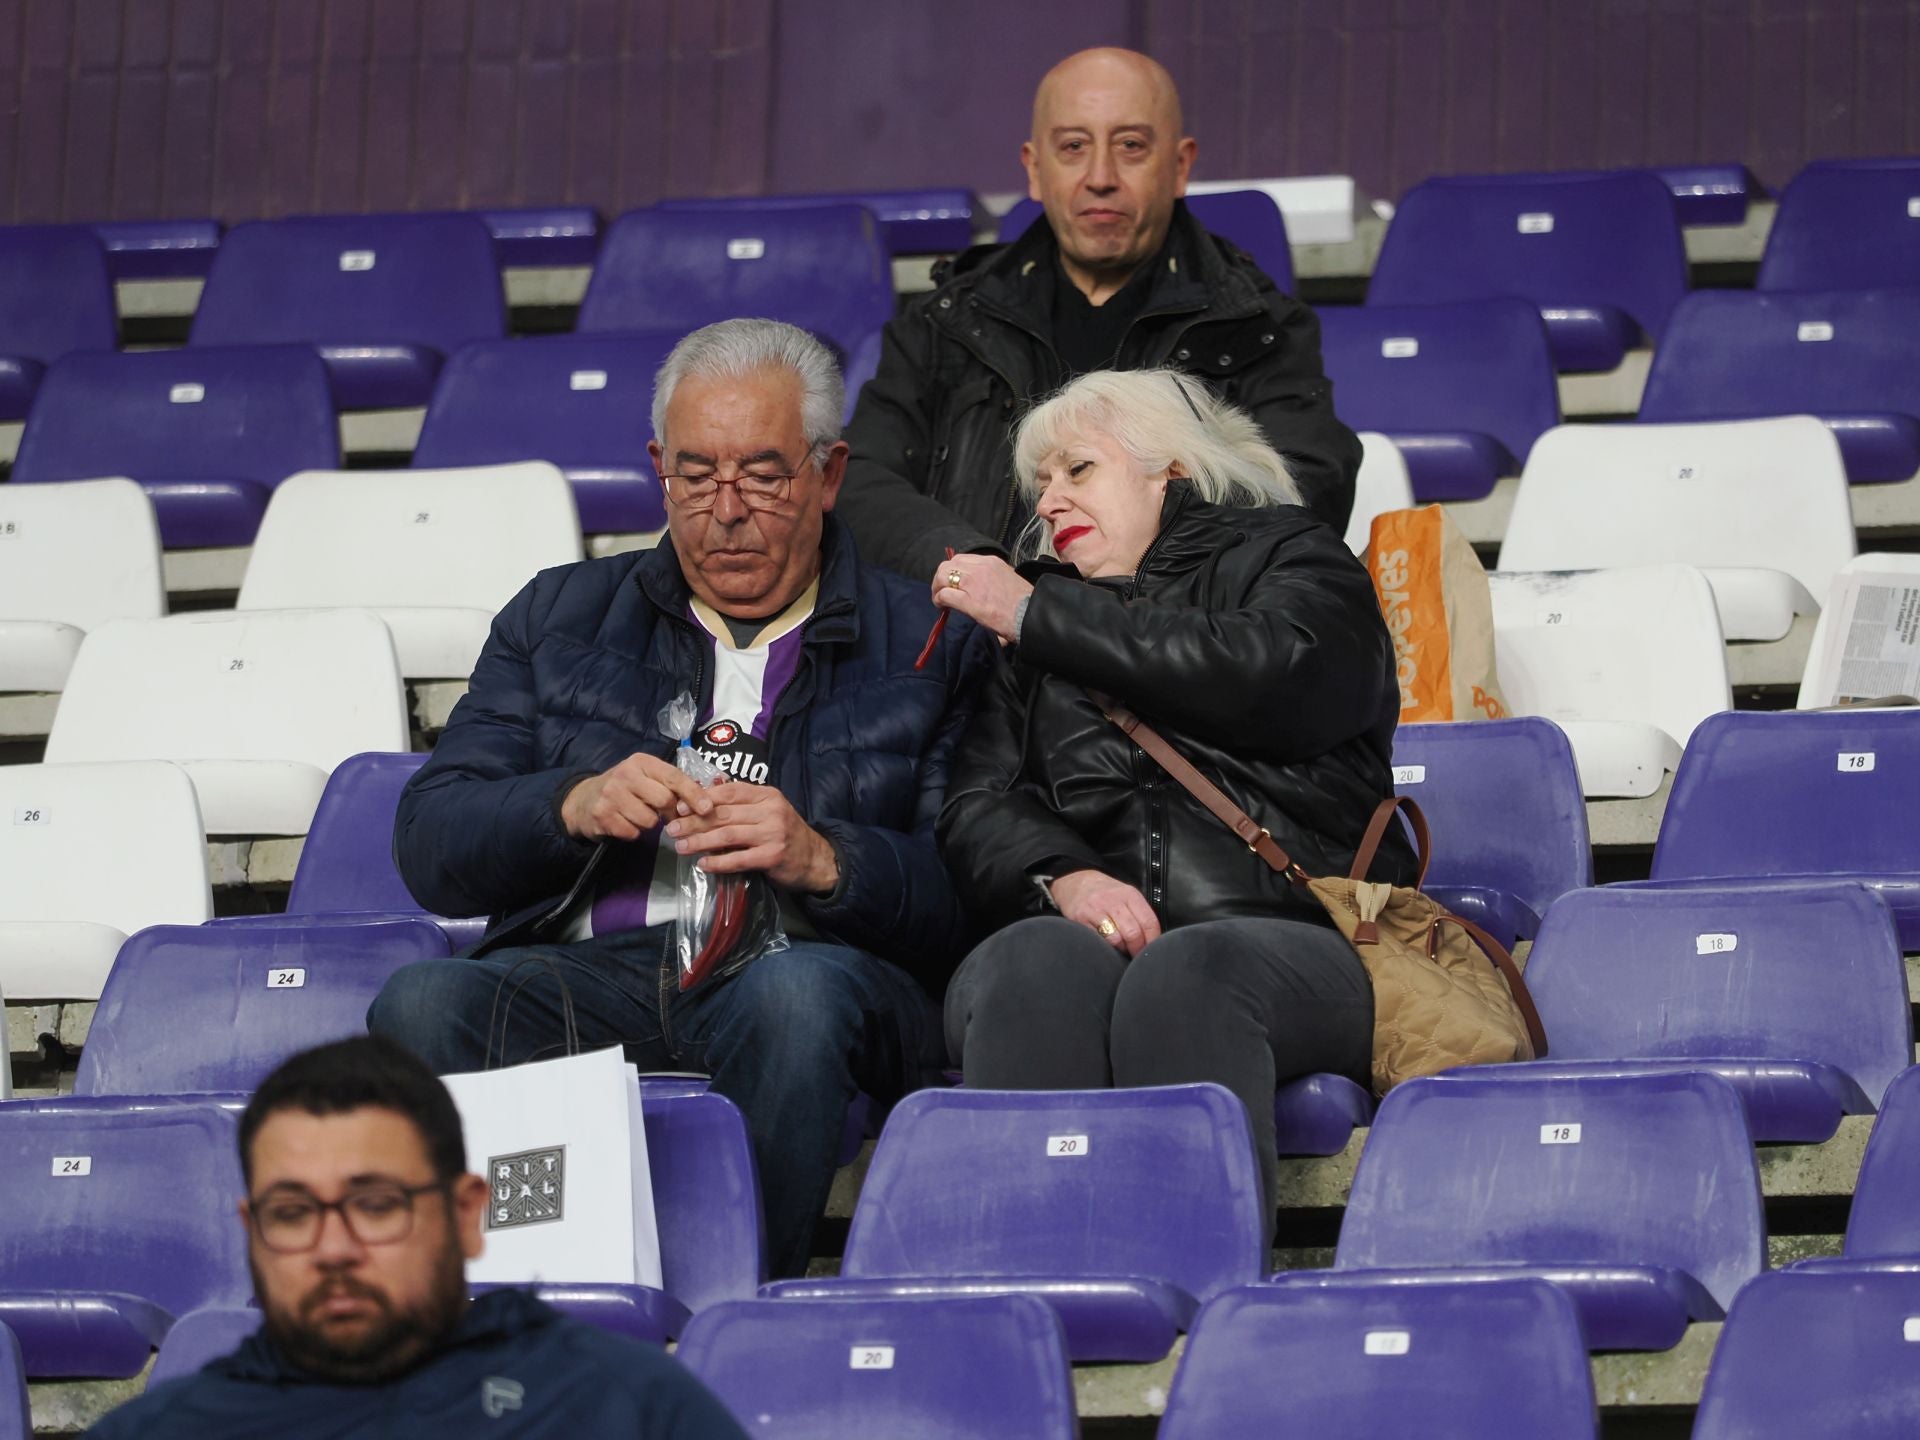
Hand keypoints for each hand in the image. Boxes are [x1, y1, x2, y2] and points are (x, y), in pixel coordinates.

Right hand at [561, 753, 712, 840]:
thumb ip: (670, 784)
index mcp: (641, 762)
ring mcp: (612, 795)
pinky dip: (633, 832)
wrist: (583, 799)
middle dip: (670, 812)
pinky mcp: (603, 815)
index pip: (674, 777)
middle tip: (666, 815)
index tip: (706, 808)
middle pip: (664, 800)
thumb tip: (703, 800)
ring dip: (650, 824)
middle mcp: (626, 774)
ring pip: (649, 820)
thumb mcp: (645, 777)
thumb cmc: (624, 788)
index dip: (693, 793)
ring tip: (638, 815)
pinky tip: (624, 822)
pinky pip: (633, 833)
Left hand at [664, 781, 839, 893]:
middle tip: (672, 829)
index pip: (729, 791)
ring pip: (727, 835)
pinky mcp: (772, 856)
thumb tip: (707, 788)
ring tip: (680, 847)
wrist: (814, 859)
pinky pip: (738, 859)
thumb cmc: (785, 833)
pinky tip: (703, 864)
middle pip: (724, 814)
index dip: (702, 798)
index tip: (680, 807)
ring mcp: (773, 833)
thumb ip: (742, 801)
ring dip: (700, 841)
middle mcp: (771, 811)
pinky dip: (718, 862)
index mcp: (767, 795)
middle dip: (694, 822)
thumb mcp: (767, 810)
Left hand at [931, 553, 1033, 645]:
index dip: (954, 571)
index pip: (963, 559)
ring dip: (938, 588)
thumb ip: (993, 578)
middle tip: (942, 591)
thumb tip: (982, 588)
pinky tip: (943, 608)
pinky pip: (945, 594)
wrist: (1031, 614)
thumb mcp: (1009, 579)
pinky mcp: (969, 600)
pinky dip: (939, 600)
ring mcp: (973, 582)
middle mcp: (980, 567)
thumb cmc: (1025, 602)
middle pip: (948, 564)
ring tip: (940, 601)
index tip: (954, 583)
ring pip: (942, 576)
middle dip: (941, 578)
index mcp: (991, 561)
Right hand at [1049, 869, 1161, 957]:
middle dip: (1136, 949)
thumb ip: (1140, 914)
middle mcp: (1114, 900)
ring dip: (1120, 949)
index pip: (1149, 922)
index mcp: (1130, 895)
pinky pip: (1098, 939)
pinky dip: (1105, 946)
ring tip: (1120, 948)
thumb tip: (1153, 940)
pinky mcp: (1082, 918)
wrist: (1076, 882)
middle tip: (1135, 954)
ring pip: (1116, 939)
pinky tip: (1106, 944)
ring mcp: (1097, 909)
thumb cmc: (1106, 894)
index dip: (1152, 941)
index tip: (1150, 950)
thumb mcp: (1126, 896)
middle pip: (1133, 933)